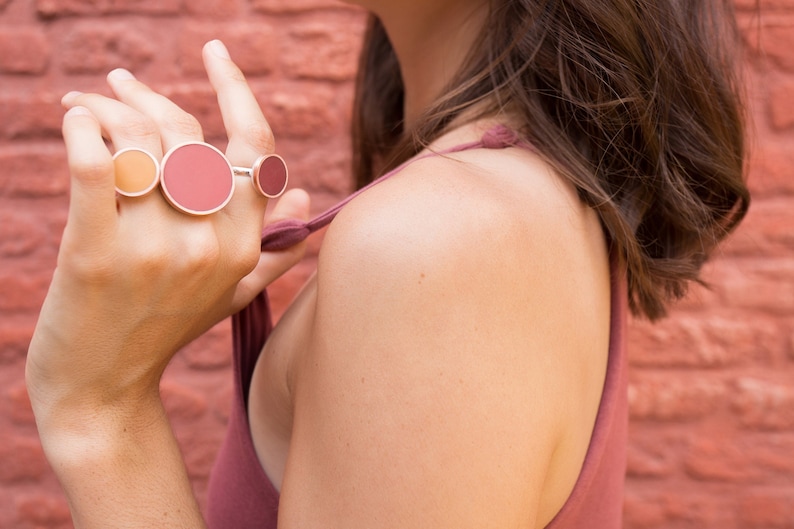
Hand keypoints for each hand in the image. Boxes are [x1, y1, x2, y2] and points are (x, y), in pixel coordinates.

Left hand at [26, 40, 308, 419]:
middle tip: (115, 83)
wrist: (102, 389)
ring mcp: (154, 252)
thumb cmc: (164, 331)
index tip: (213, 50)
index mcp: (244, 246)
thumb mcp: (231, 292)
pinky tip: (74, 118)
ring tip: (84, 104)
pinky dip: (83, 131)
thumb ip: (275, 246)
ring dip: (106, 107)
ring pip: (141, 144)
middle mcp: (208, 246)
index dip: (235, 89)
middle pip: (188, 136)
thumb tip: (309, 195)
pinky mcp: (95, 257)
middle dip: (146, 95)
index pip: (253, 148)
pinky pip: (95, 169)